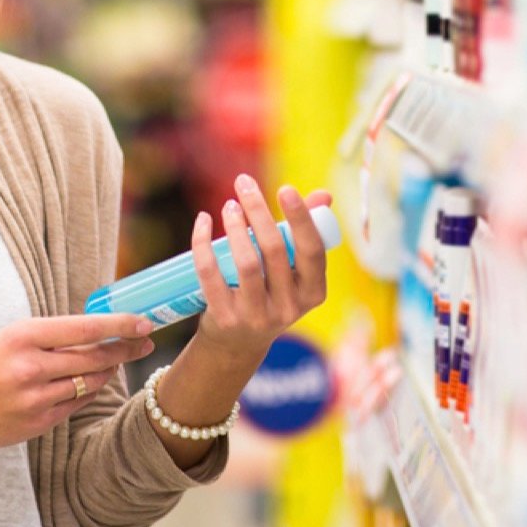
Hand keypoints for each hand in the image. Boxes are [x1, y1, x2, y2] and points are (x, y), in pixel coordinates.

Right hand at [0, 313, 154, 452]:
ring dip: (109, 370)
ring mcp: (35, 399)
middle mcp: (31, 367)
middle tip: (145, 341)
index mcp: (23, 336)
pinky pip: (77, 403)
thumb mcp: (11, 337)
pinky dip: (89, 390)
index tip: (144, 322)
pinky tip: (92, 382)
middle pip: (95, 357)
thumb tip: (101, 330)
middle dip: (125, 348)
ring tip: (116, 360)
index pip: (85, 328)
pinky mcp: (39, 423)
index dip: (120, 325)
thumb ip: (52, 335)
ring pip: (91, 382)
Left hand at [189, 174, 330, 362]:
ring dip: (235, 226)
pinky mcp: (225, 319)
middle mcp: (289, 308)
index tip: (285, 189)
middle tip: (244, 184)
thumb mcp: (293, 271)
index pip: (313, 250)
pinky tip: (203, 221)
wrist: (238, 342)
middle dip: (258, 211)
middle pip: (275, 250)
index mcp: (313, 292)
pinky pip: (211, 274)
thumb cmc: (271, 292)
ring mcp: (256, 316)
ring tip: (230, 205)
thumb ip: (306, 232)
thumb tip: (323, 195)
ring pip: (246, 263)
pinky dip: (203, 244)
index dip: (301, 218)